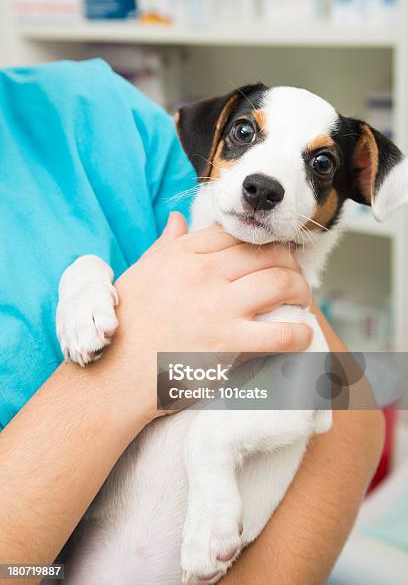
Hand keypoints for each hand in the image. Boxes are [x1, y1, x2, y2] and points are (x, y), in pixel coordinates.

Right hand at [100, 213, 311, 423]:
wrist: (115, 376)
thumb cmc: (124, 327)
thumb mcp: (139, 275)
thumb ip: (164, 245)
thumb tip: (178, 219)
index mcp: (181, 256)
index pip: (234, 234)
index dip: (258, 242)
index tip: (267, 255)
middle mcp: (202, 274)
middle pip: (265, 253)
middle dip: (288, 262)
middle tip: (293, 276)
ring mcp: (218, 308)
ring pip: (281, 282)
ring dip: (301, 290)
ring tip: (301, 300)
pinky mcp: (229, 344)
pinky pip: (282, 333)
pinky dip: (301, 333)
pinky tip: (302, 336)